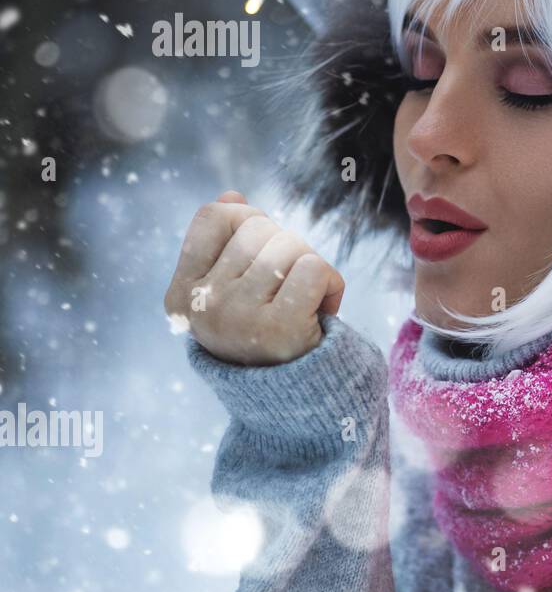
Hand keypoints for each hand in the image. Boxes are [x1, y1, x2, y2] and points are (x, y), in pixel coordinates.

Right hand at [163, 190, 345, 364]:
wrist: (295, 395)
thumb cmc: (263, 332)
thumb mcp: (234, 289)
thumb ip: (226, 243)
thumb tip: (231, 197)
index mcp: (181, 294)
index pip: (213, 217)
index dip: (247, 219)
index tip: (260, 250)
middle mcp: (202, 305)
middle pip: (259, 227)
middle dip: (285, 246)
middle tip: (288, 286)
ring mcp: (237, 316)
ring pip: (290, 244)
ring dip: (310, 264)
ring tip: (304, 299)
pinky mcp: (278, 327)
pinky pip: (314, 267)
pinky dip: (330, 282)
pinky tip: (322, 308)